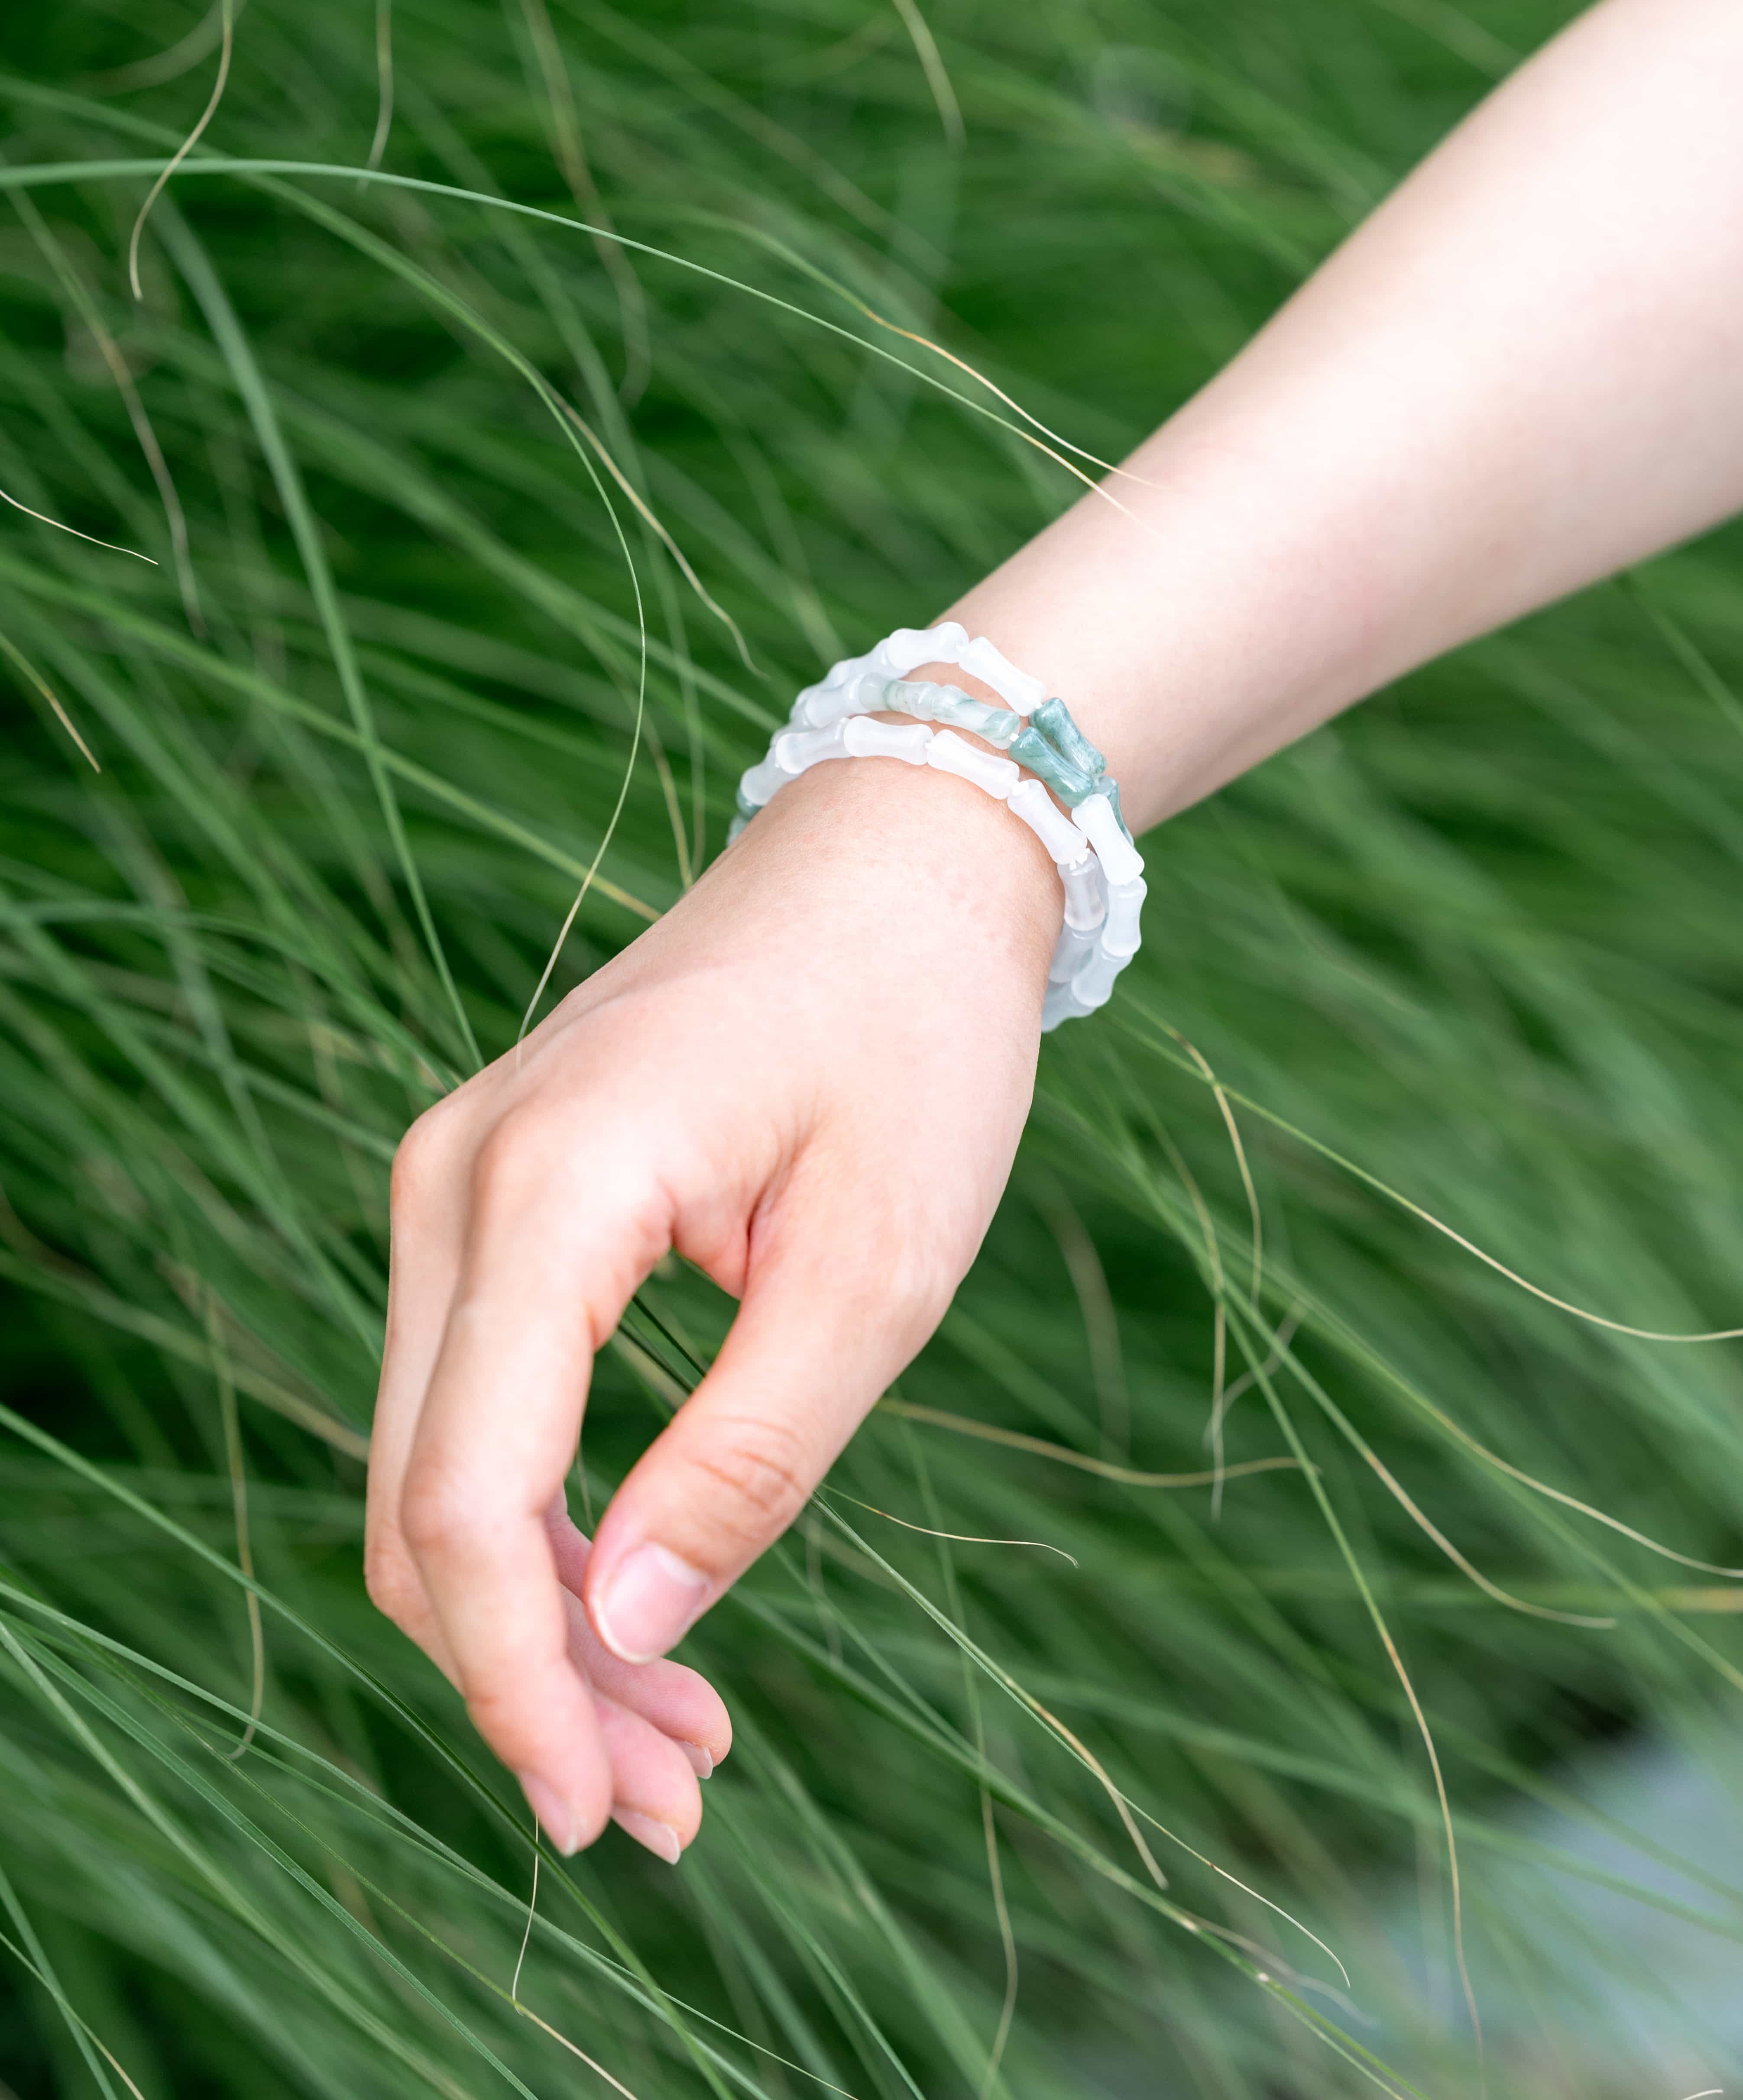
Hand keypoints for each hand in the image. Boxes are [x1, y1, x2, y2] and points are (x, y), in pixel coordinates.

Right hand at [365, 743, 1060, 1854]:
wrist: (891, 870)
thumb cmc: (912, 1042)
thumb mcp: (879, 1265)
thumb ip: (750, 1449)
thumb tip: (624, 1626)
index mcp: (550, 1187)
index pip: (467, 1491)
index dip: (520, 1680)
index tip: (601, 1817)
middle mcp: (459, 1182)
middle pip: (427, 1499)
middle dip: (532, 1677)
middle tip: (674, 1814)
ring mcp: (461, 1186)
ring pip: (439, 1467)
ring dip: (537, 1619)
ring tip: (680, 1749)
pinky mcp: (500, 1203)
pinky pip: (479, 1402)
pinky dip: (545, 1526)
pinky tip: (639, 1611)